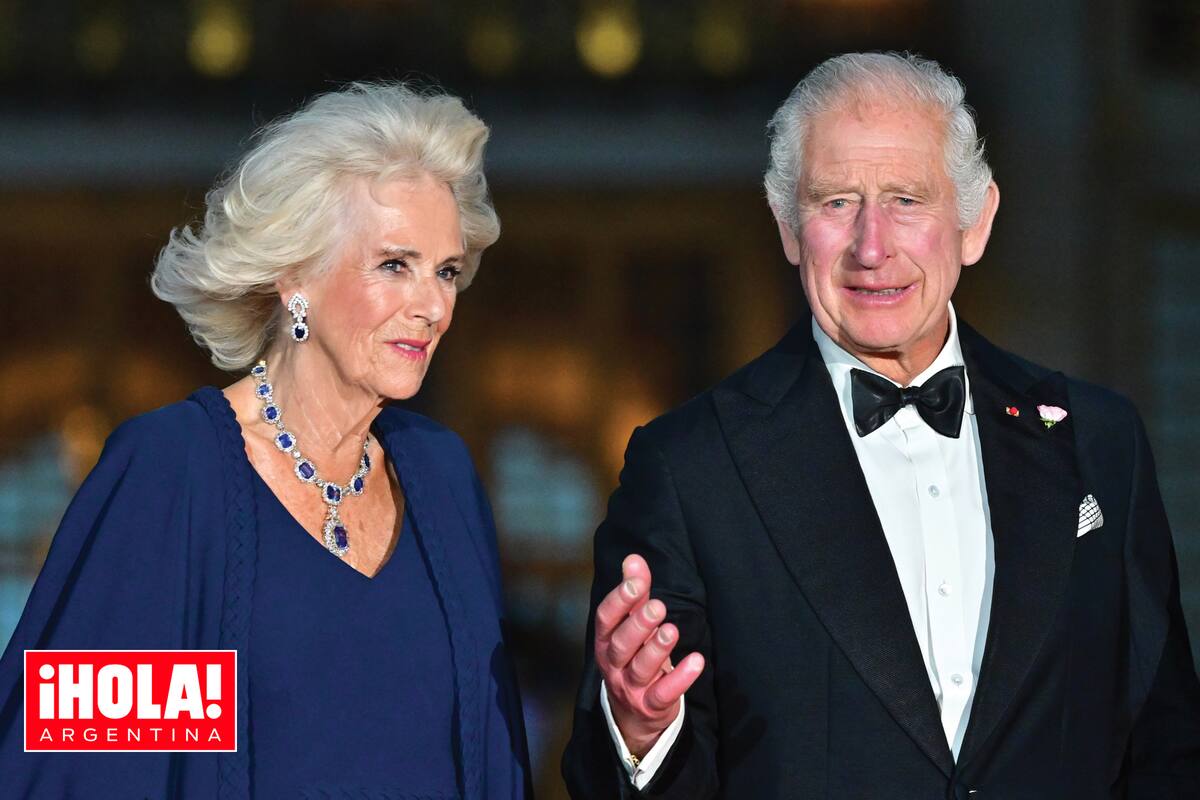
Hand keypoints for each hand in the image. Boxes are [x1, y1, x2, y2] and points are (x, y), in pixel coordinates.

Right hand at [594, 553, 704, 757]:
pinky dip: (681, 678)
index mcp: (606, 642)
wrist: (634, 713)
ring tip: (671, 630)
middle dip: (638, 624)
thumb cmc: (633, 658)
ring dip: (656, 649)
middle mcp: (614, 665)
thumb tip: (633, 559)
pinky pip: (665, 693)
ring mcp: (631, 687)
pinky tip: (696, 661)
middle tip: (657, 607)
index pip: (606, 619)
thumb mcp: (631, 625)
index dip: (619, 600)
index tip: (636, 582)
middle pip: (621, 645)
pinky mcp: (652, 705)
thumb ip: (635, 594)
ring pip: (641, 669)